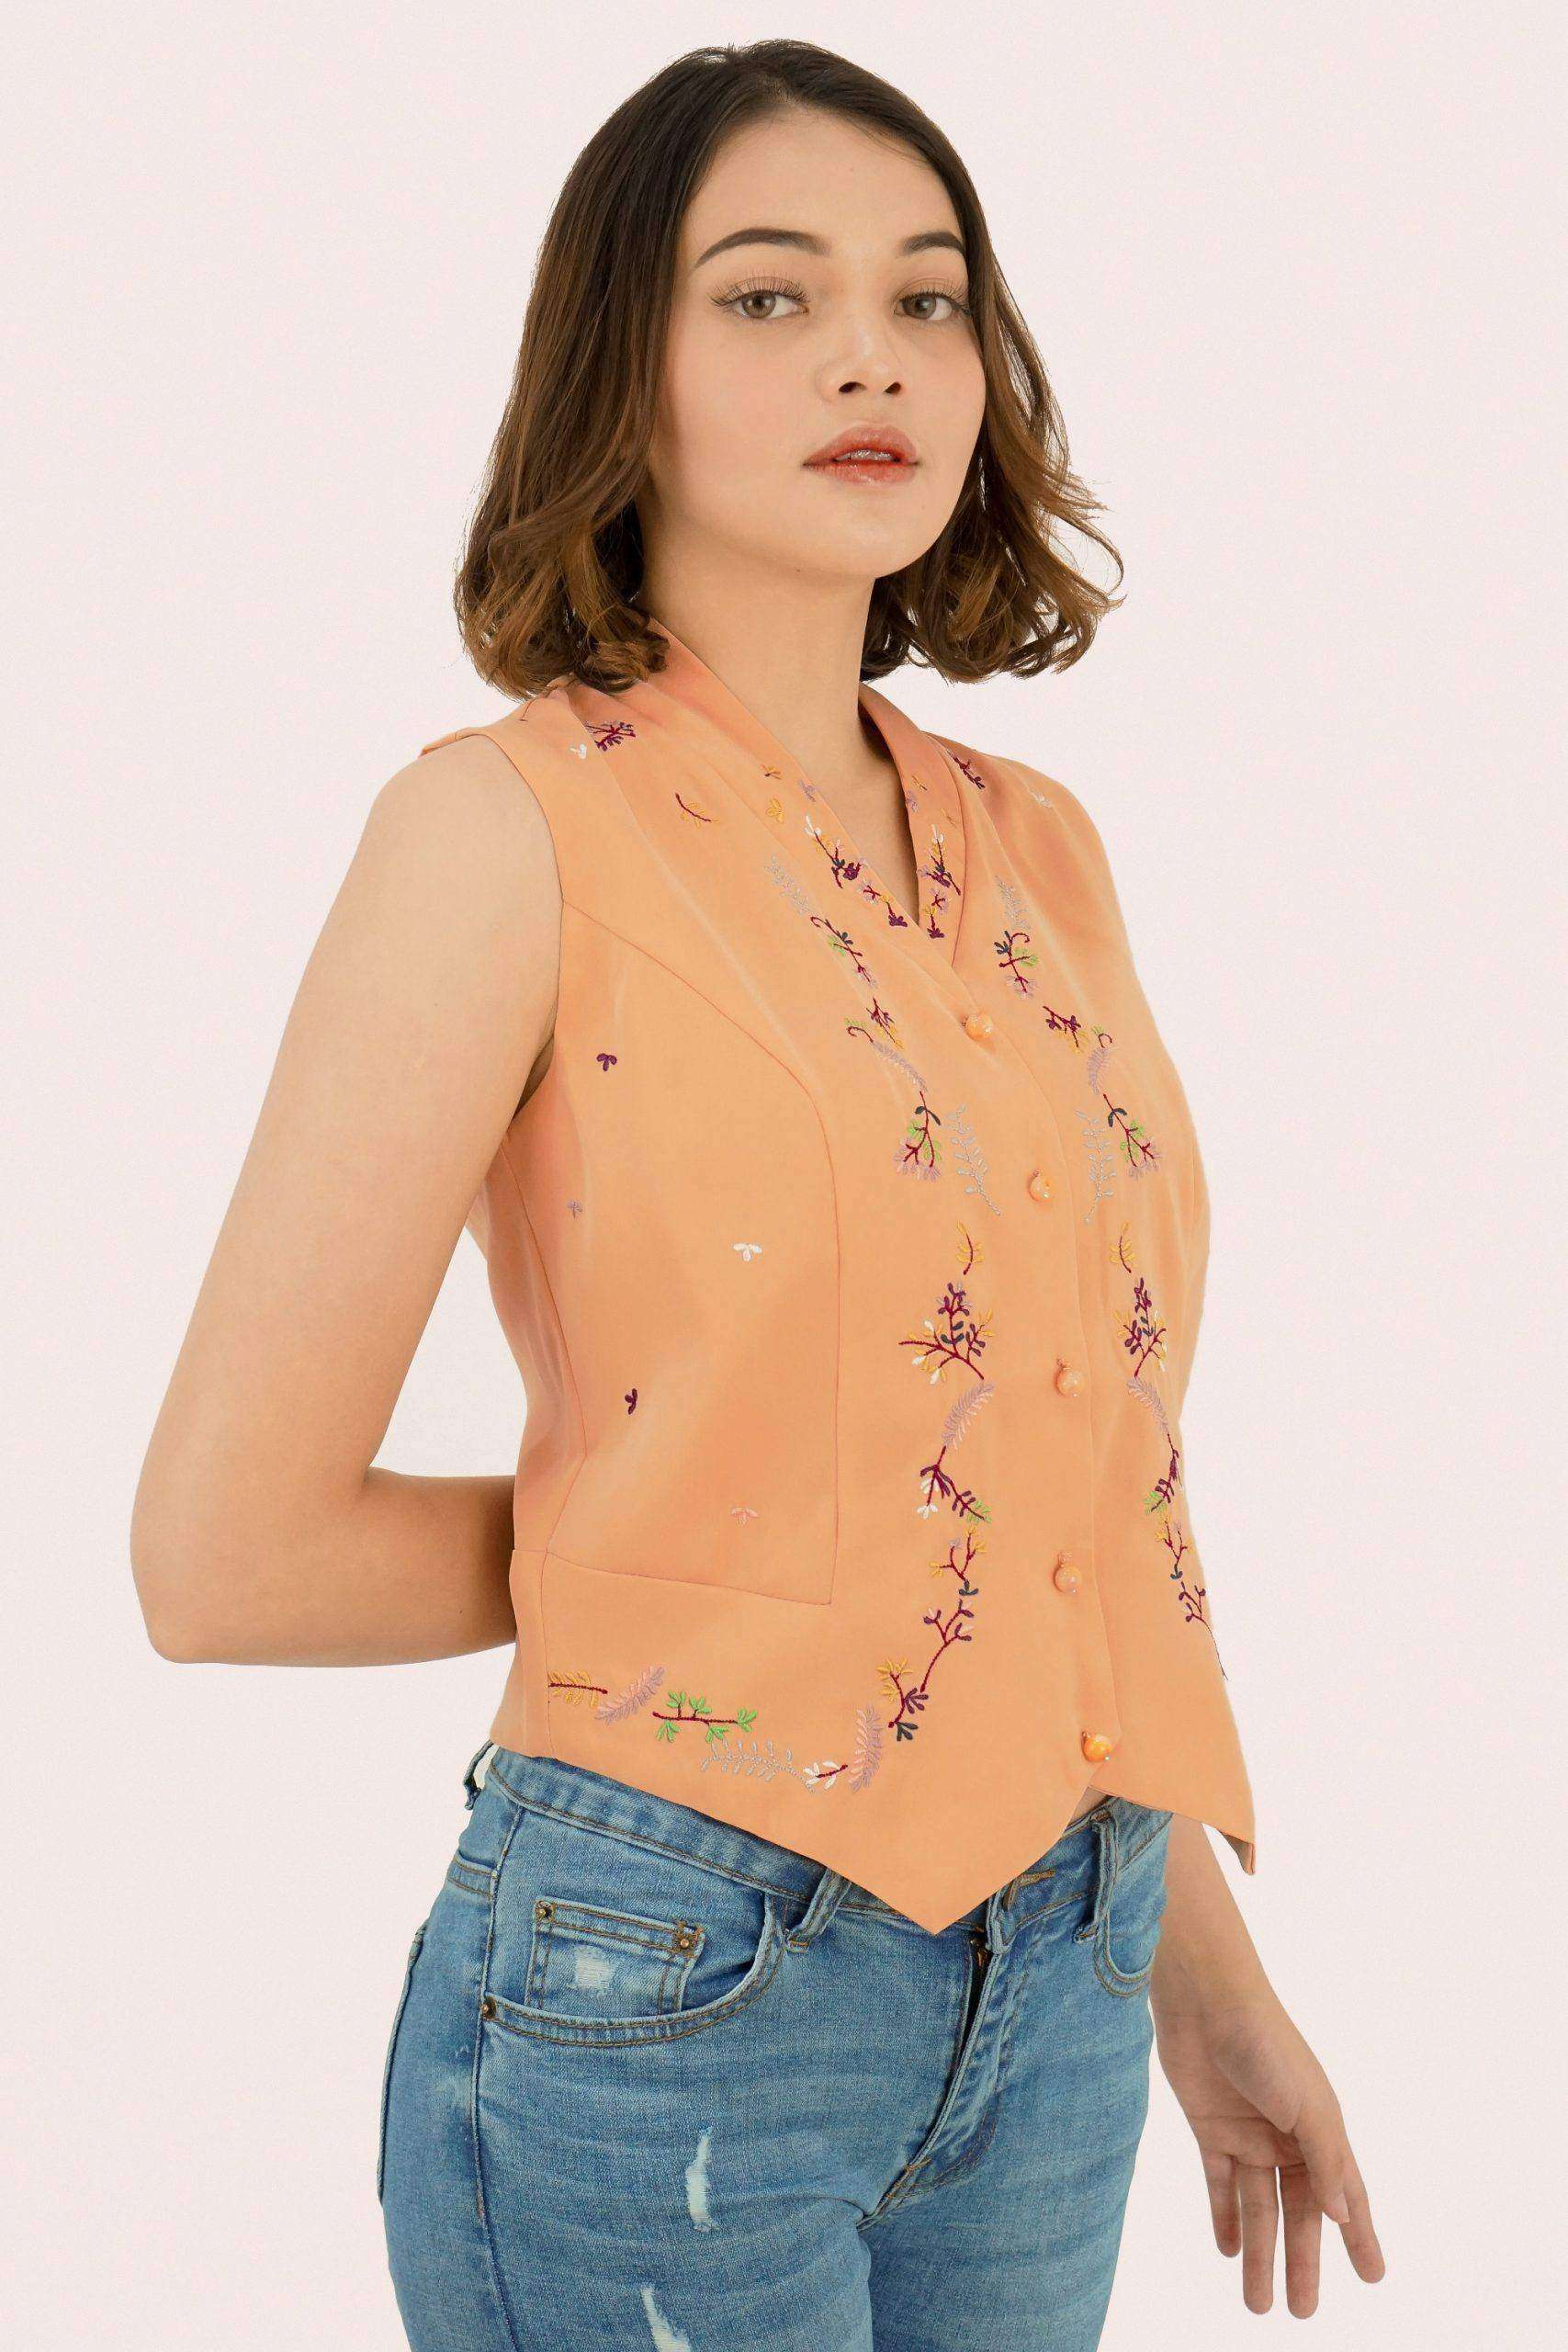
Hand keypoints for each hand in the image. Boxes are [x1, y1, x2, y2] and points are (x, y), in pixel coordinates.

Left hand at [1151, 1984, 1385, 2316]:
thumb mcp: (1306, 2105)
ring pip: (1257, 2208)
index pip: (1345, 2195)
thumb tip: (1343, 2217)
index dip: (1359, 2236)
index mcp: (1321, 2130)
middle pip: (1298, 2213)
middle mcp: (1288, 2138)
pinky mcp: (1210, 2128)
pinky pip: (1219, 2184)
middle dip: (1301, 2262)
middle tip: (1301, 2313)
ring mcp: (1248, 2134)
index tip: (1373, 2278)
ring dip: (1258, 2254)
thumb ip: (1325, 2162)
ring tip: (1257, 2304)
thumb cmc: (1266, 2043)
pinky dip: (1223, 2217)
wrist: (1205, 1999)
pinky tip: (1227, 2250)